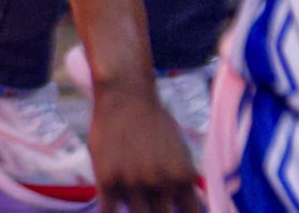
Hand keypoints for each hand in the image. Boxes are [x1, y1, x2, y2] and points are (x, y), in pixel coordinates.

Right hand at [87, 82, 199, 212]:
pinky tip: (112, 208)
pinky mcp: (108, 182)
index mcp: (182, 176)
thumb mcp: (179, 150)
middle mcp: (161, 183)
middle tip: (156, 206)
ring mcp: (133, 184)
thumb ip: (182, 179)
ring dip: (137, 210)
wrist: (127, 97)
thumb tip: (191, 201)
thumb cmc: (155, 122)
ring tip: (138, 200)